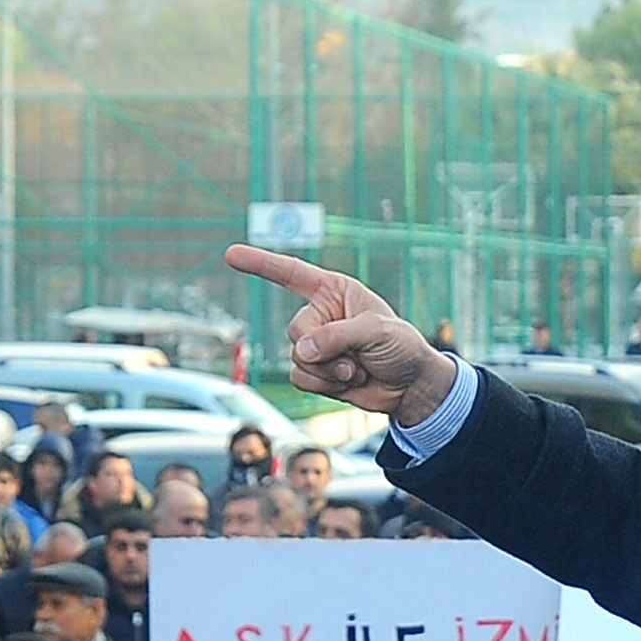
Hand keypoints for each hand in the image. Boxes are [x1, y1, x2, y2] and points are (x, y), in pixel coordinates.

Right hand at [228, 246, 458, 422]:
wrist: (409, 386)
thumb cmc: (401, 347)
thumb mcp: (375, 332)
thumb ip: (337, 336)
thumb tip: (303, 350)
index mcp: (334, 291)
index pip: (291, 274)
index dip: (261, 264)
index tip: (231, 254)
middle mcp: (321, 316)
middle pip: (296, 330)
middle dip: (323, 348)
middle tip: (353, 357)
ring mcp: (317, 346)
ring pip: (297, 358)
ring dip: (328, 370)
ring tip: (357, 369)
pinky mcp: (316, 373)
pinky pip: (300, 379)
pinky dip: (324, 385)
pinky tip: (348, 382)